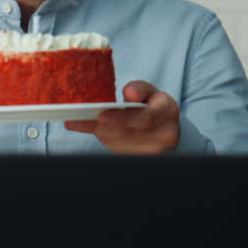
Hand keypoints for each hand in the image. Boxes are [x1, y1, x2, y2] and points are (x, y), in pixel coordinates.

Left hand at [64, 81, 179, 154]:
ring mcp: (155, 151)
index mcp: (168, 111)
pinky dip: (104, 140)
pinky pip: (119, 152)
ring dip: (100, 134)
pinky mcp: (144, 159)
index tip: (101, 116)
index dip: (122, 118)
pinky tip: (94, 130)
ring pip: (121, 145)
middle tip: (79, 120)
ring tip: (80, 123)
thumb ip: (139, 88)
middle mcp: (165, 135)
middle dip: (104, 127)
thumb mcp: (149, 91)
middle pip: (129, 134)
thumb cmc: (154, 105)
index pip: (146, 117)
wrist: (166, 126)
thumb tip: (129, 93)